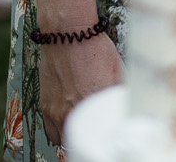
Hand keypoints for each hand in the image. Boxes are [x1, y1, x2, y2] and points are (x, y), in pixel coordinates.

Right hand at [37, 30, 122, 146]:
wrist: (68, 33)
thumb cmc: (94, 49)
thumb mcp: (118, 73)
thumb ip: (119, 97)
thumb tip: (129, 110)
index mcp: (95, 107)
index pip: (100, 138)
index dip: (104, 138)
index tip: (108, 136)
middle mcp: (74, 112)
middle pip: (80, 142)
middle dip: (88, 139)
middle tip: (95, 133)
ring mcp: (57, 111)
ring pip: (63, 140)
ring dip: (72, 137)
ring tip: (82, 128)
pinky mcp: (46, 106)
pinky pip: (51, 129)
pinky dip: (59, 129)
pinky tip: (68, 119)